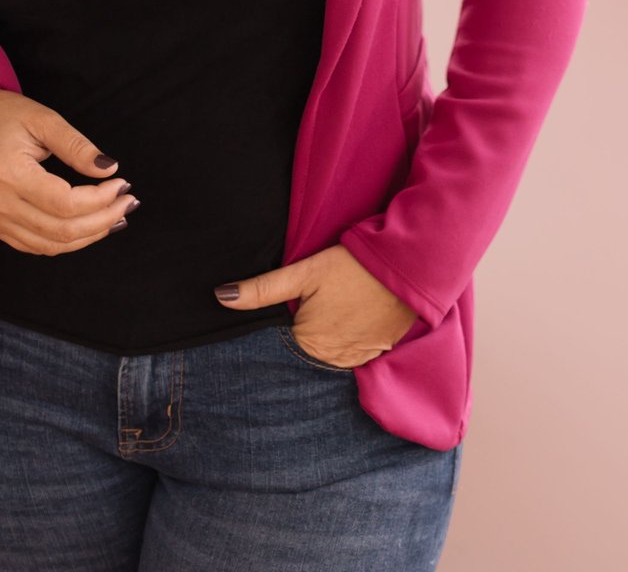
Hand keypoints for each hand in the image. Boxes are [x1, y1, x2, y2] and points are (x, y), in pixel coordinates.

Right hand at [0, 90, 135, 252]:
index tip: (122, 183)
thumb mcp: (42, 119)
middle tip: (128, 202)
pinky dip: (65, 241)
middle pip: (61, 231)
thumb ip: (76, 145)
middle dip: (102, 220)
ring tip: (115, 217)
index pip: (65, 203)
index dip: (100, 199)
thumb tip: (109, 168)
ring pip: (50, 245)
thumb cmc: (2, 115)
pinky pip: (34, 245)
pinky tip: (88, 227)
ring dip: (88, 236)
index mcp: (9, 175)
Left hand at [213, 243, 419, 366]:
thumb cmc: (353, 267)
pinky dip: (349, 339)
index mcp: (309, 345)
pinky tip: (350, 318)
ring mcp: (357, 360)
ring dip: (327, 338)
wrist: (407, 268)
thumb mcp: (304, 272)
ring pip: (329, 352)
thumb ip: (263, 289)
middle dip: (304, 332)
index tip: (289, 309)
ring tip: (333, 310)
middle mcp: (332, 361)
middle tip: (315, 305)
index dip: (282, 324)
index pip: (282, 344)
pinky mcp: (378, 353)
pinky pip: (353, 352)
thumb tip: (220, 297)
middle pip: (306, 349)